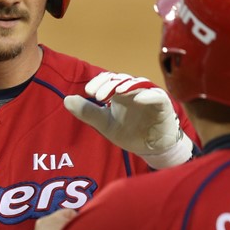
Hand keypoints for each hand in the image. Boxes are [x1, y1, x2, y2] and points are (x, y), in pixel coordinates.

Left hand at [64, 72, 193, 168]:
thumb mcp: (105, 124)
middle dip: (108, 85)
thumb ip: (88, 112)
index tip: (88, 92)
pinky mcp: (162, 104)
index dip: (98, 82)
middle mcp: (133, 90)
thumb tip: (66, 100)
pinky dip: (147, 95)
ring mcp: (148, 95)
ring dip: (126, 86)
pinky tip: (137, 98)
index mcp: (119, 92)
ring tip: (116, 92)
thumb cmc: (129, 133)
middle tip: (97, 96)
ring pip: (138, 84)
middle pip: (120, 80)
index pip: (108, 79)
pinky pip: (156, 96)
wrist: (152, 149)